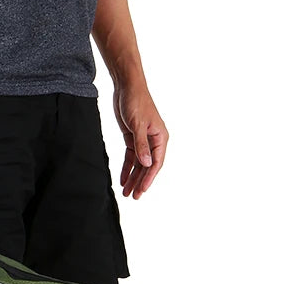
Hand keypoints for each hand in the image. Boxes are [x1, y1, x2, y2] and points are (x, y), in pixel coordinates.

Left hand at [113, 79, 166, 198]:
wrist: (127, 86)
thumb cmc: (136, 101)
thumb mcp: (137, 124)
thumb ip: (141, 145)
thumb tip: (146, 163)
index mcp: (160, 138)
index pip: (156, 163)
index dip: (149, 178)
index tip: (142, 190)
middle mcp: (154, 141)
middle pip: (147, 166)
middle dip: (140, 182)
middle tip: (133, 197)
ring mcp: (143, 140)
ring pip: (139, 164)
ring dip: (133, 177)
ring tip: (126, 192)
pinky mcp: (132, 138)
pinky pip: (131, 157)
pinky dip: (127, 168)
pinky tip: (123, 179)